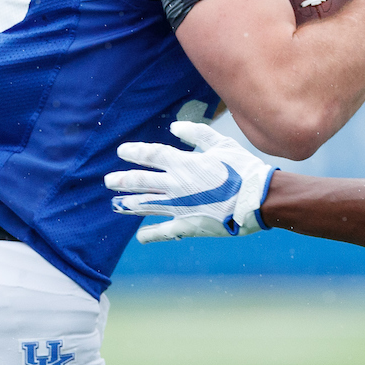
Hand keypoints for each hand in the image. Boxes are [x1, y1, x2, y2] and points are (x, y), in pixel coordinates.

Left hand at [105, 121, 276, 243]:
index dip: (136, 152)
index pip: (152, 155)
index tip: (122, 151)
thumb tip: (174, 128)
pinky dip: (150, 234)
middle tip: (108, 180)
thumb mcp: (222, 144)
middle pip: (141, 181)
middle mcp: (176, 185)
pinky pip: (163, 231)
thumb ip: (197, 134)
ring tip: (116, 204)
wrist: (256, 199)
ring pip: (146, 205)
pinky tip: (140, 236)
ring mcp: (178, 207)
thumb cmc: (242, 168)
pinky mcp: (186, 226)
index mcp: (184, 163)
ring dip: (129, 204)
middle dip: (123, 180)